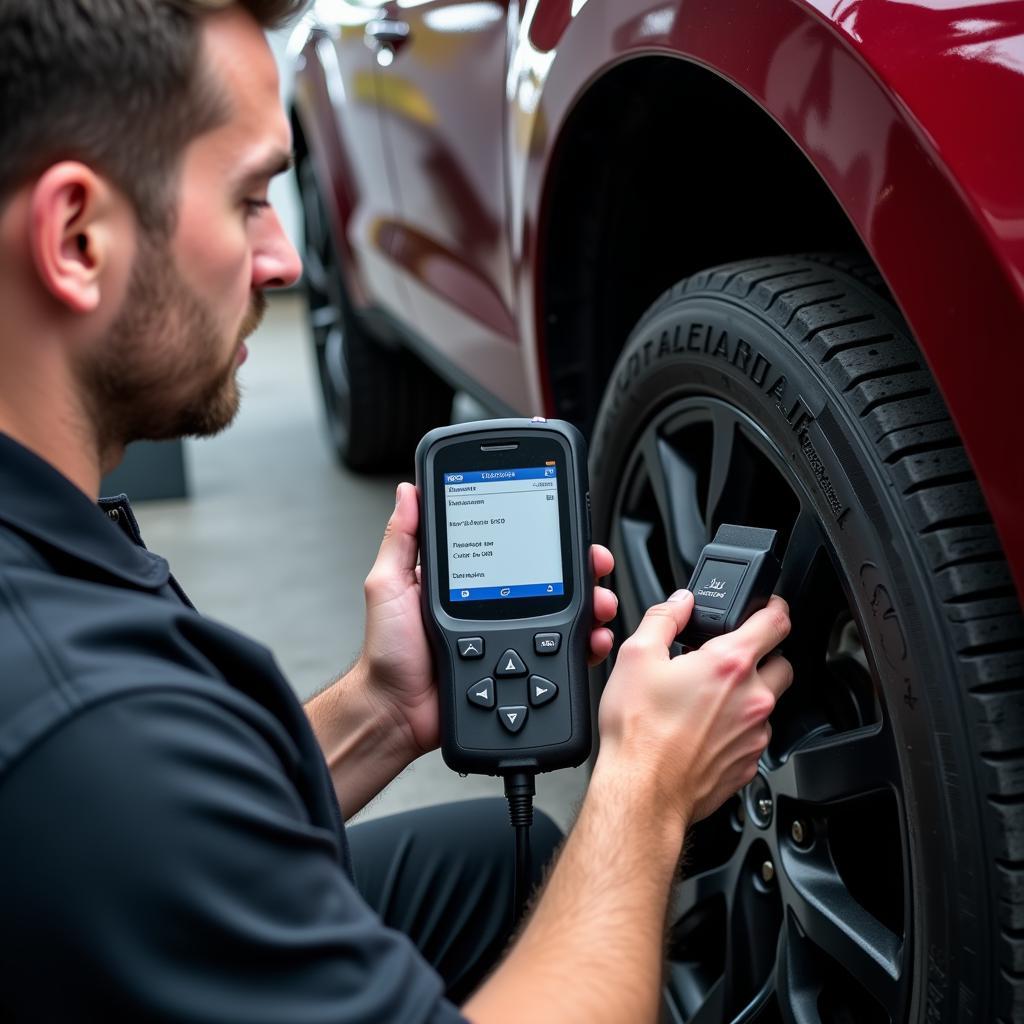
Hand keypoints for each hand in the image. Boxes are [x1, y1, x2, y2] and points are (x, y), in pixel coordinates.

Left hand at [359, 482, 618, 757]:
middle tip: (595, 565)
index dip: (541, 534)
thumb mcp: (388, 585)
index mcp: (465, 579)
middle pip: (548, 577)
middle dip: (580, 568)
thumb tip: (409, 492)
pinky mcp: (519, 665)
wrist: (397, 713)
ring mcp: (508, 634)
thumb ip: (401, 539)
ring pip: (563, 613)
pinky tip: (591, 638)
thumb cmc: (389, 654)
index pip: (511, 547)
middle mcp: (492, 603)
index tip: (562, 524)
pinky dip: (583, 644)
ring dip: (590, 604)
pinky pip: (561, 654)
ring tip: (599, 603)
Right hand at [597, 591, 792, 826]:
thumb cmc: (639, 730)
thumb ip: (664, 618)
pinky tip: (705, 729)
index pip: (777, 621)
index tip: (769, 606)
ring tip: (709, 699)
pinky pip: (754, 736)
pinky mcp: (748, 763)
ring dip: (748, 695)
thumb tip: (680, 602)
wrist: (643, 791)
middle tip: (731, 657)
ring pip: (768, 703)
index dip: (775, 606)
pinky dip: (738, 728)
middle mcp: (752, 698)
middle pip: (783, 663)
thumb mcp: (636, 656)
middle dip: (763, 655)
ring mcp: (755, 734)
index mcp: (729, 664)